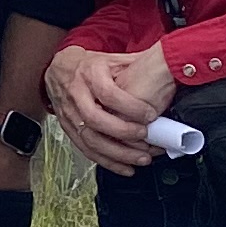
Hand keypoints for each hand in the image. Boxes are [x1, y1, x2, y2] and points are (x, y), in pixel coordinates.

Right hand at [52, 44, 174, 172]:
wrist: (59, 70)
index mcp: (89, 74)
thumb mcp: (111, 59)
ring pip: (91, 139)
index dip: (130, 106)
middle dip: (123, 132)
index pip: (107, 93)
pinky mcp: (69, 129)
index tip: (150, 115)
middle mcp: (76, 94)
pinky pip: (86, 150)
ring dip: (117, 153)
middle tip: (145, 136)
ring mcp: (70, 114)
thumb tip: (166, 62)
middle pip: (95, 119)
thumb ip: (135, 64)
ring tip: (141, 157)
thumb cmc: (89, 65)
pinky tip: (125, 167)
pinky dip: (107, 161)